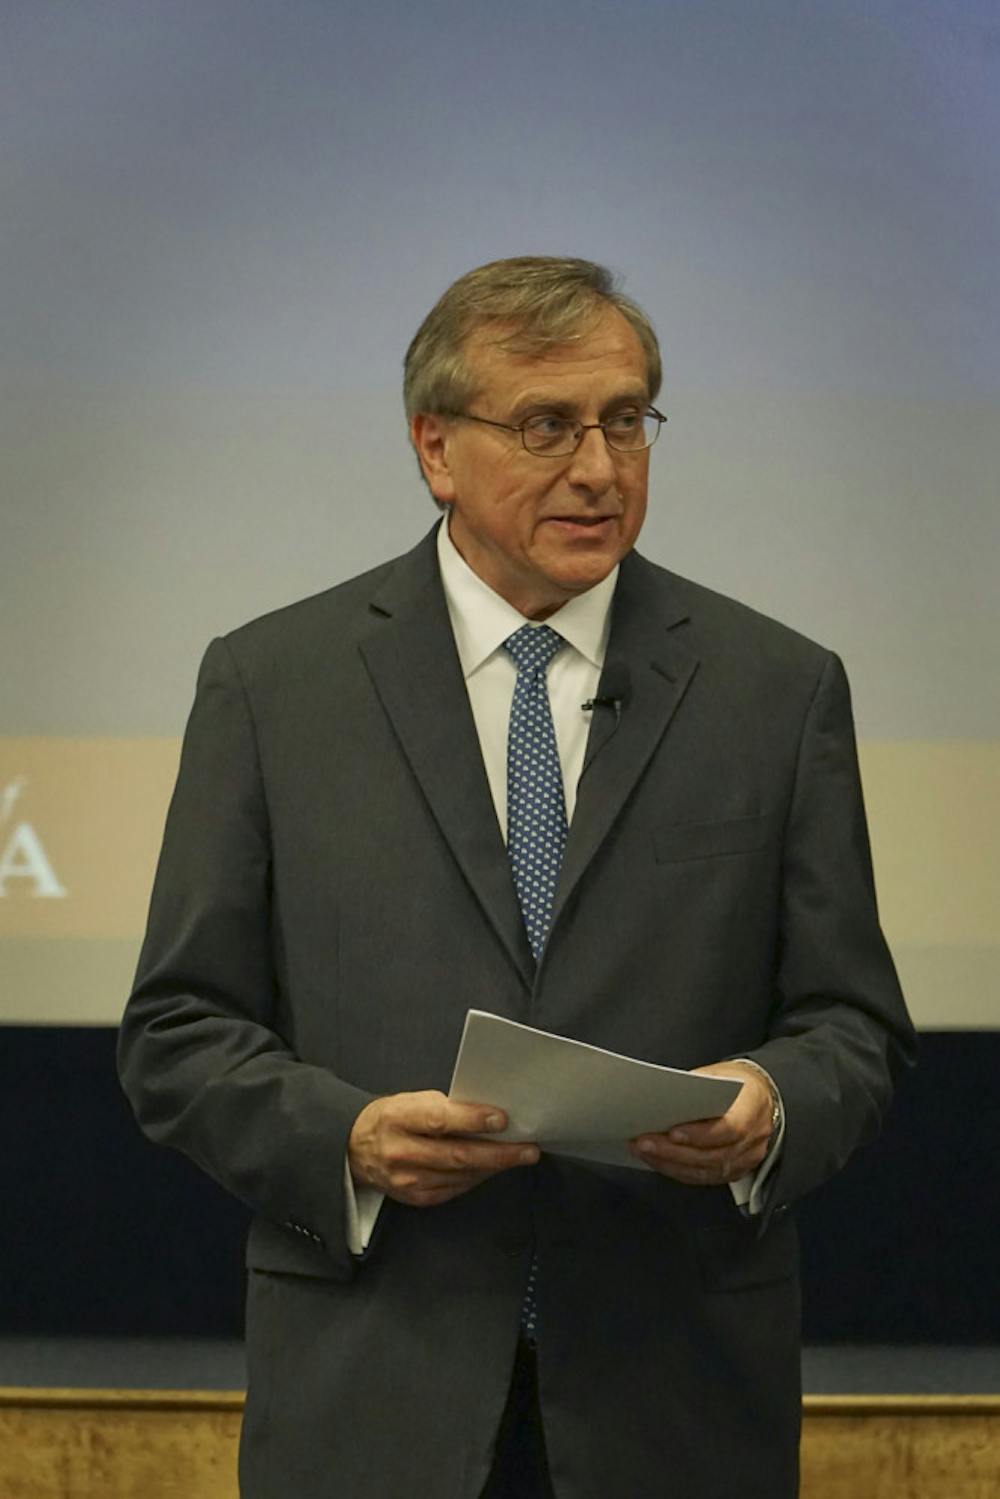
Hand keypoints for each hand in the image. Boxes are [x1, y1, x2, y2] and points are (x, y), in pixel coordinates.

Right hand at [348, 1090, 538, 1207]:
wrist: (354, 1148)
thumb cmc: (390, 1118)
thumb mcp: (410, 1100)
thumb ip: (445, 1106)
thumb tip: (486, 1114)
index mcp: (398, 1118)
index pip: (440, 1120)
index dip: (473, 1120)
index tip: (502, 1119)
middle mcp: (401, 1152)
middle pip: (457, 1155)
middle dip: (499, 1153)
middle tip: (527, 1149)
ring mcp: (408, 1180)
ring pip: (461, 1175)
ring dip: (494, 1166)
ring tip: (518, 1156)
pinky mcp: (416, 1198)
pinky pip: (456, 1188)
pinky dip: (478, 1177)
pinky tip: (492, 1167)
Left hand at [628, 1060, 774, 1186]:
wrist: (761, 1096)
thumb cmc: (736, 1083)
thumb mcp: (718, 1074)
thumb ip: (695, 1087)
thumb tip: (660, 1099)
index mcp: (753, 1107)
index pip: (730, 1128)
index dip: (700, 1134)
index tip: (671, 1133)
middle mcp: (754, 1138)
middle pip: (713, 1154)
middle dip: (674, 1151)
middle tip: (644, 1142)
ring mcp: (747, 1158)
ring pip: (707, 1170)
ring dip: (671, 1163)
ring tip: (644, 1151)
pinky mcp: (736, 1170)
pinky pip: (705, 1177)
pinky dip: (678, 1171)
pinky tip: (658, 1161)